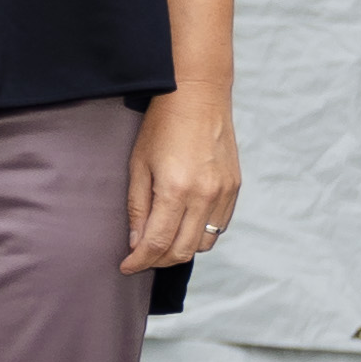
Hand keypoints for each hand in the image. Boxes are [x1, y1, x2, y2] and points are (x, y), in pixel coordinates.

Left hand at [124, 86, 238, 276]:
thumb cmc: (162, 125)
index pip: (157, 243)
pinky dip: (200, 234)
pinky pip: (219, 226)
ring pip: (203, 243)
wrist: (199, 95)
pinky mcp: (234, 188)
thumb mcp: (138, 164)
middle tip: (140, 257)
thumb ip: (138, 207)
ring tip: (161, 241)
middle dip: (158, 261)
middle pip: (182, 251)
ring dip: (180, 250)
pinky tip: (183, 225)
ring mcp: (224, 193)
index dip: (139, 261)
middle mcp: (205, 196)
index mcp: (176, 190)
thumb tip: (136, 242)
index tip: (126, 266)